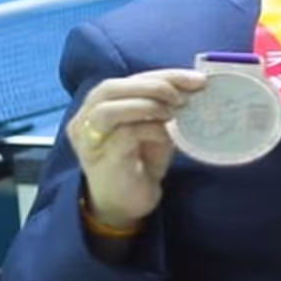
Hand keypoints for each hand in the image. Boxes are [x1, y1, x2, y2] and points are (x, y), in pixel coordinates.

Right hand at [66, 68, 206, 228]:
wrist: (127, 206)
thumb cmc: (139, 164)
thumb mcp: (154, 128)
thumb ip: (163, 106)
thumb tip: (193, 86)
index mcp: (98, 106)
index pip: (127, 79)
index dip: (163, 75)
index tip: (195, 79)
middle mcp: (85, 119)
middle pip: (111, 88)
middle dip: (153, 85)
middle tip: (183, 97)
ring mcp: (90, 140)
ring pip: (109, 108)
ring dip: (146, 104)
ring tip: (173, 113)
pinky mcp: (102, 160)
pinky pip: (124, 135)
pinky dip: (150, 128)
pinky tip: (167, 134)